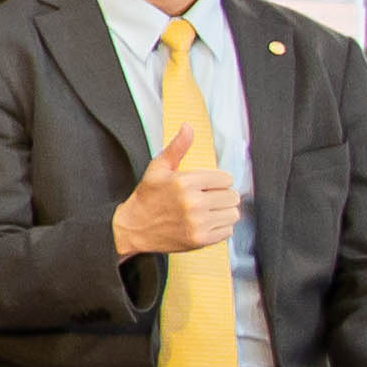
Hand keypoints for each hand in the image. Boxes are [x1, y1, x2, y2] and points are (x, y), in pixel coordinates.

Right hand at [114, 123, 239, 261]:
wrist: (133, 228)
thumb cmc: (147, 197)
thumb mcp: (158, 168)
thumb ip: (177, 147)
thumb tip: (188, 127)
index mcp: (184, 182)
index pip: (225, 179)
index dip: (217, 181)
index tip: (207, 185)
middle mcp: (193, 202)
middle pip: (231, 196)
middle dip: (222, 196)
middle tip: (207, 199)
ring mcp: (198, 222)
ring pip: (232, 214)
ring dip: (224, 212)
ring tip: (208, 211)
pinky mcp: (200, 239)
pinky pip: (227, 230)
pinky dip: (220, 227)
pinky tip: (205, 223)